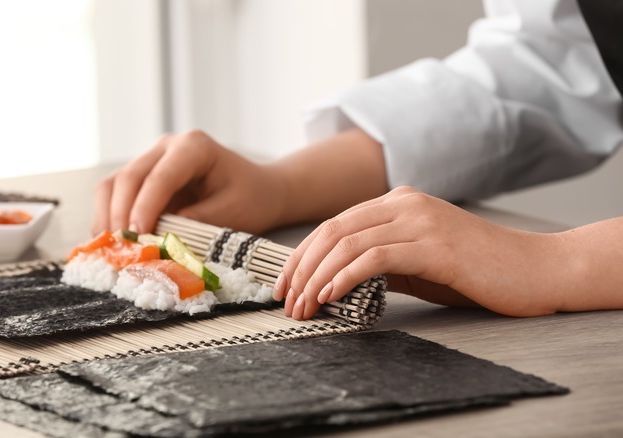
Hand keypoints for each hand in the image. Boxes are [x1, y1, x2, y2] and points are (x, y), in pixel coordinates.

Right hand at [93, 130, 287, 234]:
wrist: (258, 190)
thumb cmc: (250, 199)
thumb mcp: (231, 214)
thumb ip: (195, 224)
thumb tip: (157, 241)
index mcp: (194, 147)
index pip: (160, 177)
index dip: (144, 208)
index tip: (137, 236)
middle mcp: (166, 147)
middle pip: (129, 178)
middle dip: (120, 215)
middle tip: (121, 250)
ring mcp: (151, 160)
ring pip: (114, 184)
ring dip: (108, 217)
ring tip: (112, 250)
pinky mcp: (142, 178)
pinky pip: (115, 195)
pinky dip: (109, 218)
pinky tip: (113, 244)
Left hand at [273, 186, 569, 319]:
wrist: (535, 269)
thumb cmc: (475, 270)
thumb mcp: (416, 262)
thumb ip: (379, 262)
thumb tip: (334, 281)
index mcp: (397, 202)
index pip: (334, 225)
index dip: (303, 255)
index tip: (285, 284)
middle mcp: (404, 204)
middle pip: (333, 231)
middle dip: (301, 267)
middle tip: (285, 300)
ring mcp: (419, 221)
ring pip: (347, 243)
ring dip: (316, 278)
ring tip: (302, 306)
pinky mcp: (433, 245)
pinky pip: (375, 258)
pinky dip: (345, 277)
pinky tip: (330, 296)